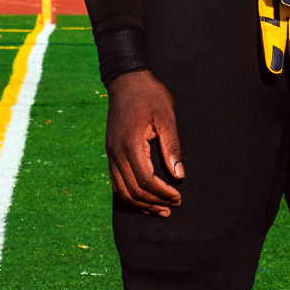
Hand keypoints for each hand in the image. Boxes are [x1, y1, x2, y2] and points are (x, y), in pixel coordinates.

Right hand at [106, 70, 184, 214]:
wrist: (126, 79)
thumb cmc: (150, 95)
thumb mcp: (167, 117)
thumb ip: (172, 146)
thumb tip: (179, 175)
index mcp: (130, 144)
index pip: (145, 180)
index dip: (162, 193)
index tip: (178, 197)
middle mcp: (116, 152)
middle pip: (132, 190)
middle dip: (153, 203)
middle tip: (172, 207)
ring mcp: (111, 153)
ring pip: (121, 190)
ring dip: (141, 203)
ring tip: (160, 209)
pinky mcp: (111, 151)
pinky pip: (116, 181)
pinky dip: (129, 194)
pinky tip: (144, 198)